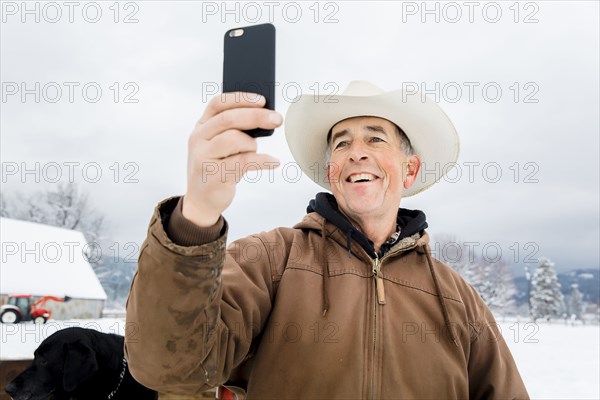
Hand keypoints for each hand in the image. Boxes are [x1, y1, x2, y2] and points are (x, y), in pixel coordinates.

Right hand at [182, 93, 281, 226]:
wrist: (202, 200)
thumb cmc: (217, 167)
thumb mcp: (219, 144)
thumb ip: (234, 129)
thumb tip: (264, 116)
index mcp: (202, 125)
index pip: (218, 103)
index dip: (240, 98)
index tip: (262, 100)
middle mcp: (199, 138)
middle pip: (229, 119)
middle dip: (256, 116)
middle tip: (277, 119)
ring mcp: (204, 156)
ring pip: (234, 139)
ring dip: (252, 144)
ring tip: (254, 151)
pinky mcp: (214, 174)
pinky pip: (243, 162)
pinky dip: (262, 161)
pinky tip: (273, 162)